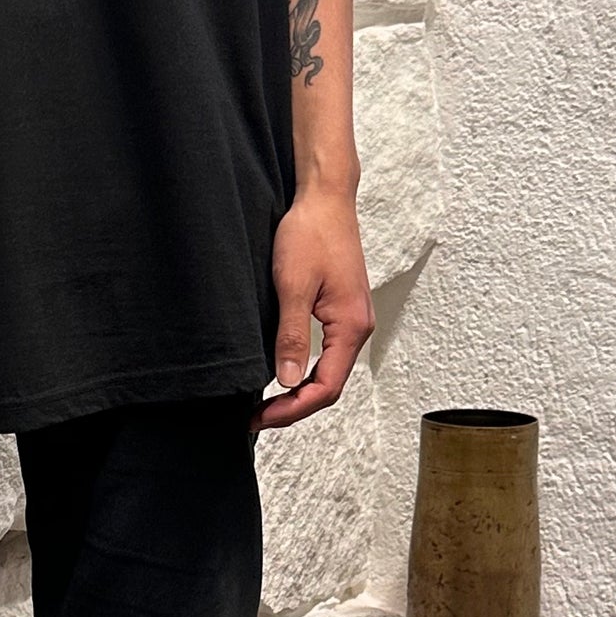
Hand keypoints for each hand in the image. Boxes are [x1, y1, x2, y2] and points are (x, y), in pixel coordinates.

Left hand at [255, 187, 373, 431]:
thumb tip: (288, 381)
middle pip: (330, 385)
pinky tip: (283, 373)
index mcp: (351, 327)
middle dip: (294, 406)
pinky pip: (328, 352)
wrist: (325, 198)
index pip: (327, 388)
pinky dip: (306, 370)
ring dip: (299, 391)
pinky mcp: (342, 310)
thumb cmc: (310, 234)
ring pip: (329, 370)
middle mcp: (358, 327)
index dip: (294, 409)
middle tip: (257, 416)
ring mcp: (352, 319)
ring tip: (266, 403)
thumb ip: (291, 336)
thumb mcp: (292, 286)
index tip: (261, 417)